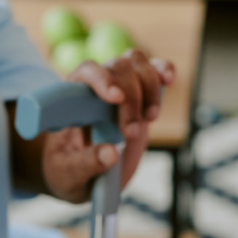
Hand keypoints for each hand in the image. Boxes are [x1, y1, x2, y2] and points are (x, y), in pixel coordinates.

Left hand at [42, 50, 175, 201]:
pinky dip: (164, 69)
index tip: (115, 98)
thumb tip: (111, 153)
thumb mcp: (69, 176)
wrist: (84, 175)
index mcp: (71, 101)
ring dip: (149, 85)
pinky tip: (168, 81)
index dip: (102, 79)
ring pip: (136, 62)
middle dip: (131, 99)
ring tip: (151, 118)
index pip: (86, 73)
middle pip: (117, 68)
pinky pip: (154, 69)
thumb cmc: (68, 173)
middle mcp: (96, 86)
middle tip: (132, 133)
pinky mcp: (141, 94)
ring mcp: (120, 87)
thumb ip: (86, 164)